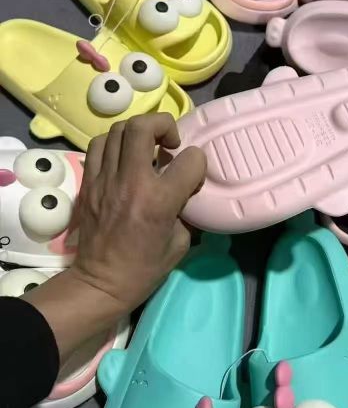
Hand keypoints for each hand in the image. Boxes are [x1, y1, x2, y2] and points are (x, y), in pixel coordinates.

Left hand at [73, 113, 205, 312]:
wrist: (100, 283)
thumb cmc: (144, 269)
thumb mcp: (180, 242)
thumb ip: (184, 209)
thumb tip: (185, 190)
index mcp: (159, 201)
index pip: (189, 160)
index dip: (198, 161)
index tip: (194, 171)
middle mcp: (131, 182)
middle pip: (143, 127)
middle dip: (163, 124)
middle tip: (170, 141)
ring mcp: (104, 180)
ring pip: (118, 131)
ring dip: (137, 131)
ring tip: (146, 146)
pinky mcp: (88, 183)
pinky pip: (98, 146)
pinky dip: (115, 143)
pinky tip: (125, 156)